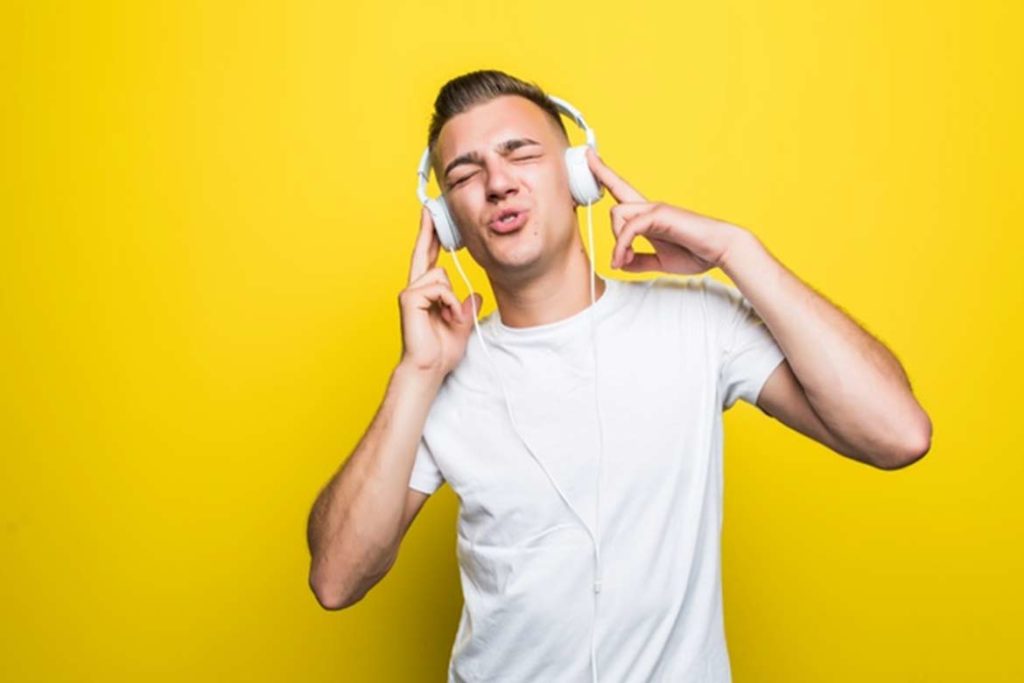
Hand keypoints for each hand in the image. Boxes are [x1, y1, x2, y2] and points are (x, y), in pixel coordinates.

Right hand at [398, 206, 482, 375]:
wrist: (428, 368)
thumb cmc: (440, 351)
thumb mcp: (462, 325)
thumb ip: (466, 309)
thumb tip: (475, 295)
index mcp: (426, 292)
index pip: (429, 259)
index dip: (431, 238)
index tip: (432, 217)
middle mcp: (415, 288)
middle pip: (423, 251)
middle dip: (428, 229)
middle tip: (430, 206)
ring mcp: (410, 292)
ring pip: (440, 274)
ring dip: (451, 298)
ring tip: (450, 317)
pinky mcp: (409, 298)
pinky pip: (438, 286)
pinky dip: (448, 302)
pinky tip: (445, 316)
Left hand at [585, 147, 745, 274]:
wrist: (721, 250)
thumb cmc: (696, 252)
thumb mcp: (661, 261)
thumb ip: (640, 261)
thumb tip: (622, 263)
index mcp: (649, 216)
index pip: (622, 190)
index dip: (604, 173)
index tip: (590, 156)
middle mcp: (650, 207)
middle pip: (616, 198)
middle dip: (601, 181)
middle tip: (597, 192)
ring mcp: (655, 209)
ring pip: (618, 213)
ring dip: (616, 242)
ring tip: (623, 260)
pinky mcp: (660, 215)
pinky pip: (629, 228)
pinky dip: (622, 246)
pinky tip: (625, 260)